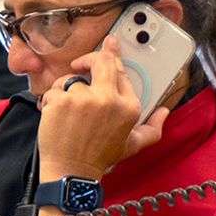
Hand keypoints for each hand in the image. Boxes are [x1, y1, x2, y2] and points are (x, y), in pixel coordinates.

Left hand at [38, 36, 166, 180]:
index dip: (112, 54)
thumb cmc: (101, 158)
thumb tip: (165, 112)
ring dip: (65, 92)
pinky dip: (50, 103)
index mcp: (129, 107)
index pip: (120, 71)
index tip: (109, 43)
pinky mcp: (62, 100)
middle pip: (100, 61)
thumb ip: (152, 129)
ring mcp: (84, 98)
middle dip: (89, 58)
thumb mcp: (132, 145)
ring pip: (71, 79)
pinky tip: (54, 117)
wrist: (72, 172)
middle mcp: (110, 100)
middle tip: (79, 64)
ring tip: (66, 113)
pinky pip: (54, 90)